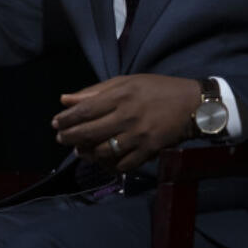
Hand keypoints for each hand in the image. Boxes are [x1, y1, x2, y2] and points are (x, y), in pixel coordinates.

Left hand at [52, 74, 200, 171]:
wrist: (193, 104)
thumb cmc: (156, 89)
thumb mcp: (125, 82)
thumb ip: (94, 92)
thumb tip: (64, 100)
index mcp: (120, 96)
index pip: (84, 110)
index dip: (66, 119)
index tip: (55, 124)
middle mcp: (127, 116)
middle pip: (90, 132)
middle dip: (70, 137)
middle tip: (61, 139)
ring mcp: (139, 135)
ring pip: (104, 151)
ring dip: (87, 153)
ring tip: (80, 150)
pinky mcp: (150, 150)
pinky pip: (123, 164)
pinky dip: (109, 165)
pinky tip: (102, 160)